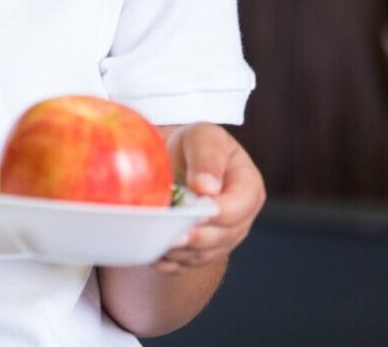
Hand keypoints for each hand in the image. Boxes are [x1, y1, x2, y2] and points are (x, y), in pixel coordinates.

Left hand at [153, 123, 264, 273]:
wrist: (182, 161)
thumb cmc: (195, 144)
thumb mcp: (203, 137)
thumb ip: (207, 158)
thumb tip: (207, 188)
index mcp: (248, 187)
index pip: (238, 207)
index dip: (219, 213)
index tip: (198, 213)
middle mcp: (240, 218)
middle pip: (223, 236)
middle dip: (198, 238)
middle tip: (173, 237)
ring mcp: (222, 237)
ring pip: (205, 254)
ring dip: (182, 252)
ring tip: (159, 244)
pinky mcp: (202, 249)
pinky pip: (187, 263)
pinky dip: (171, 261)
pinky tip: (153, 253)